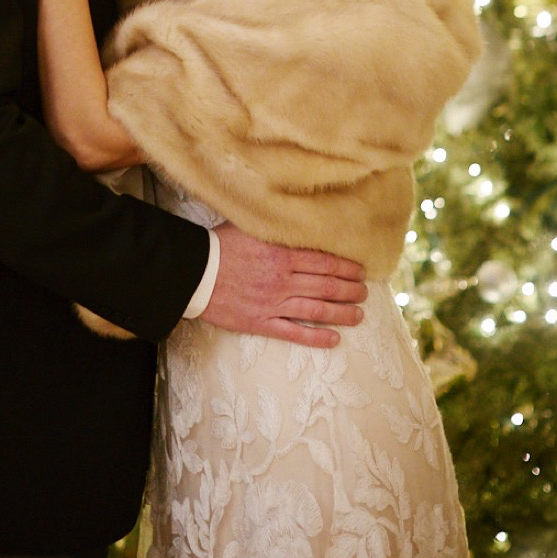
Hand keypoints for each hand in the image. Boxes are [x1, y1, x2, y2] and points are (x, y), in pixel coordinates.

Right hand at [204, 229, 366, 347]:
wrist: (192, 273)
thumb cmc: (218, 246)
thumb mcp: (250, 227)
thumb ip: (275, 228)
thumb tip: (296, 217)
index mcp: (282, 254)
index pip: (326, 262)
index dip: (347, 267)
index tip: (361, 271)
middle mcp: (283, 280)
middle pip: (328, 286)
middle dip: (351, 290)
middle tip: (364, 292)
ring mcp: (273, 303)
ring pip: (317, 310)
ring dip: (342, 313)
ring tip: (359, 315)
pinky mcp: (260, 322)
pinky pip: (294, 332)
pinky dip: (316, 337)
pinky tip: (333, 340)